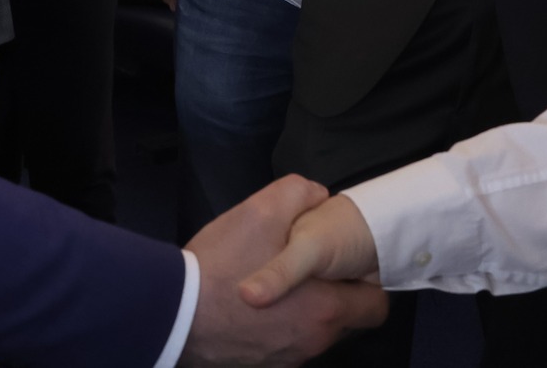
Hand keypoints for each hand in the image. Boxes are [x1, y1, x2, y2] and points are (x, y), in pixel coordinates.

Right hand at [180, 178, 386, 366]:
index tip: (344, 264)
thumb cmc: (222, 264)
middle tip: (302, 267)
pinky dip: (275, 327)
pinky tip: (248, 305)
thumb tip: (319, 196)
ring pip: (310, 332)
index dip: (366, 281)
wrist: (171, 314)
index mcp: (326, 311)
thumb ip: (300, 195)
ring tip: (270, 282)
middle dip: (330, 293)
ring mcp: (285, 361)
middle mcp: (312, 344)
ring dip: (300, 309)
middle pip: (342, 319)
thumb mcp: (263, 209)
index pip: (376, 307)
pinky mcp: (259, 367)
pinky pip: (281, 344)